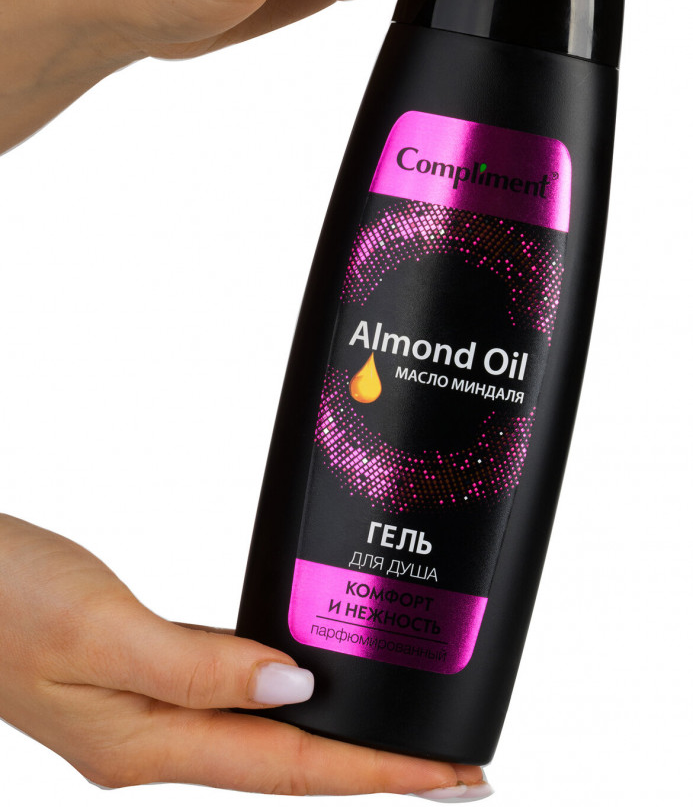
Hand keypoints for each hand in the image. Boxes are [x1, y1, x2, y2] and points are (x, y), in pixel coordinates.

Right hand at [0, 514, 489, 796]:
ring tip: (392, 739)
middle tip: (446, 768)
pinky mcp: (137, 680)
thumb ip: (197, 666)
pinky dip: (280, 700)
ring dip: (330, 739)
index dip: (376, 776)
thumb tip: (294, 688)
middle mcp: (150, 741)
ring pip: (260, 737)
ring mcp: (142, 715)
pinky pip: (230, 699)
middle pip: (284, 765)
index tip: (450, 780)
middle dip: (370, 769)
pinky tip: (303, 689)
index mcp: (144, 744)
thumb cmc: (2, 599)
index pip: (288, 769)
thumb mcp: (99, 629)